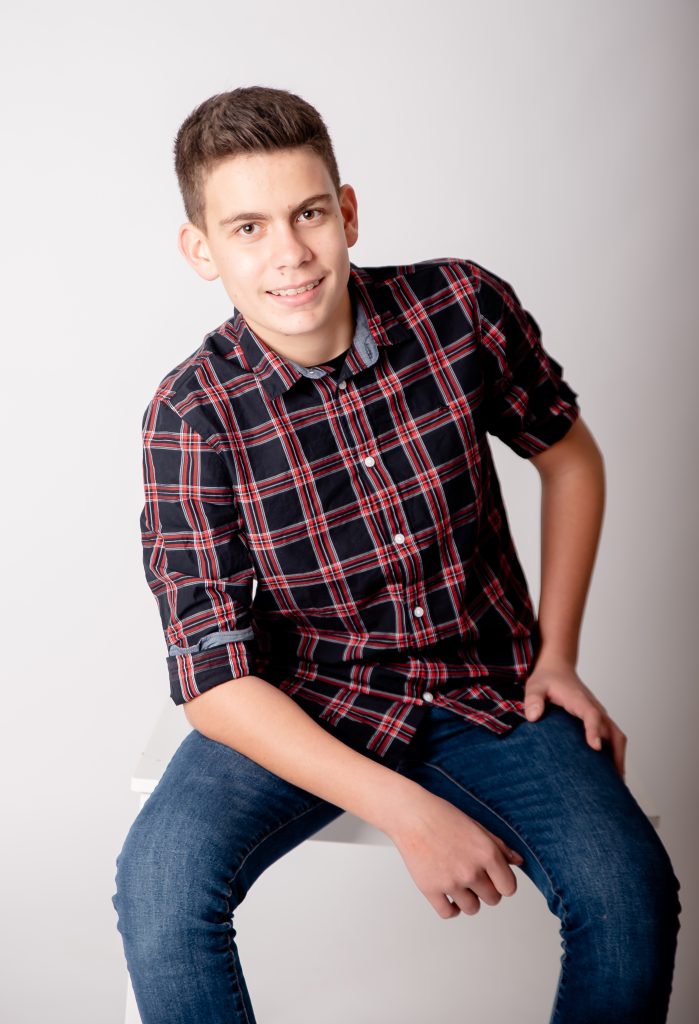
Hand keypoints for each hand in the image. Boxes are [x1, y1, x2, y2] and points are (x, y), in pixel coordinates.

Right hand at [388, 788, 523, 919]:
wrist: (410, 815)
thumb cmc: (442, 816)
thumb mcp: (477, 826)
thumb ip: (500, 846)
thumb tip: (518, 862)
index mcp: (487, 854)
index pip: (509, 888)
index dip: (503, 883)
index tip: (495, 879)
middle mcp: (471, 871)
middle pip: (492, 900)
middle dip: (486, 890)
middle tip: (474, 876)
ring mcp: (451, 883)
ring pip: (472, 909)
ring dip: (469, 899)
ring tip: (459, 882)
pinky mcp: (430, 890)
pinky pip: (448, 913)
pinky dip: (451, 908)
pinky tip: (448, 895)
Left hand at [523, 655, 626, 778]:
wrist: (557, 668)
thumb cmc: (547, 679)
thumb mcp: (535, 685)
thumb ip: (533, 699)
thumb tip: (532, 717)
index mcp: (579, 700)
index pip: (591, 715)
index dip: (594, 730)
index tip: (595, 747)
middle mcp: (594, 708)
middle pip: (613, 731)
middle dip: (615, 754)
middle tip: (612, 781)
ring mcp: (599, 715)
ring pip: (616, 737)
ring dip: (619, 758)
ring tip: (615, 785)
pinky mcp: (598, 720)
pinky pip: (612, 738)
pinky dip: (616, 754)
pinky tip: (610, 774)